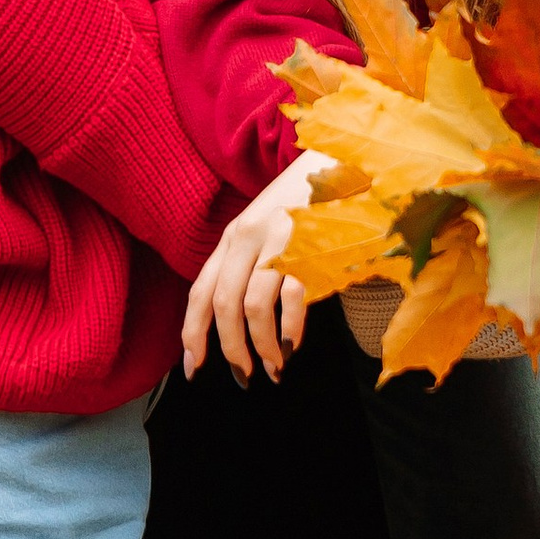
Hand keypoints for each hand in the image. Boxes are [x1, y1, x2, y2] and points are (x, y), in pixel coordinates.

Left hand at [182, 153, 325, 383]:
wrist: (347, 162)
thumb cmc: (309, 202)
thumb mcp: (267, 227)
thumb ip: (250, 262)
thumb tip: (237, 320)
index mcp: (233, 236)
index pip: (200, 292)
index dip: (192, 334)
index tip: (192, 368)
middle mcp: (248, 237)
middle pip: (223, 304)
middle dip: (230, 349)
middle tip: (242, 376)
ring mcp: (279, 240)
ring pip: (254, 307)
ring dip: (261, 346)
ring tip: (274, 368)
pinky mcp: (310, 245)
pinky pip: (292, 298)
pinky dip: (290, 329)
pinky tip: (292, 345)